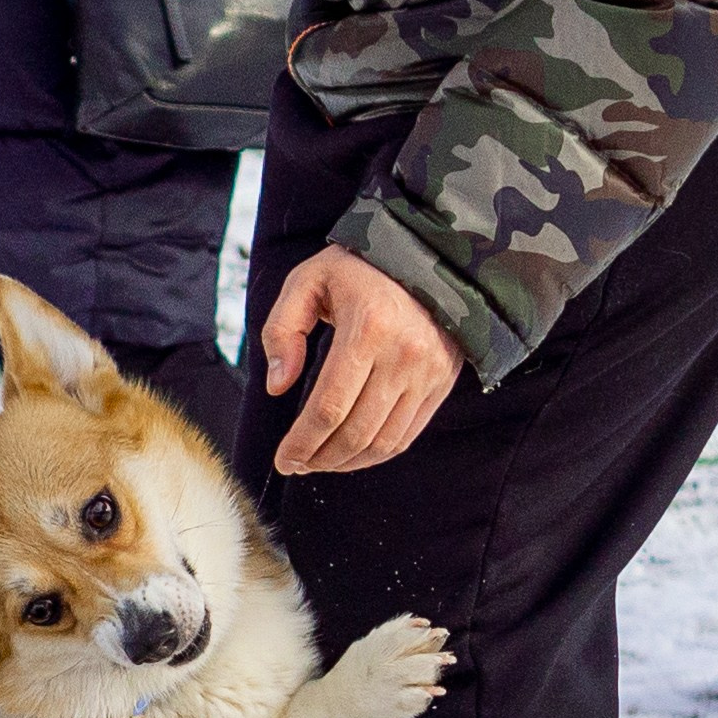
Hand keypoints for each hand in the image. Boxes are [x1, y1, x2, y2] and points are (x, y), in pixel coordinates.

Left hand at [263, 247, 463, 473]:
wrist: (425, 254)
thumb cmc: (358, 268)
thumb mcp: (307, 281)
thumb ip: (282, 330)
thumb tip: (277, 387)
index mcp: (367, 328)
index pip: (329, 407)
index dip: (302, 443)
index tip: (283, 459)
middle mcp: (403, 354)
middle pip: (356, 432)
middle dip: (320, 458)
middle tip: (297, 464)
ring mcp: (427, 372)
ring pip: (383, 441)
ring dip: (347, 462)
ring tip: (319, 462)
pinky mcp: (440, 382)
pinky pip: (407, 435)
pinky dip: (377, 455)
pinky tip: (351, 455)